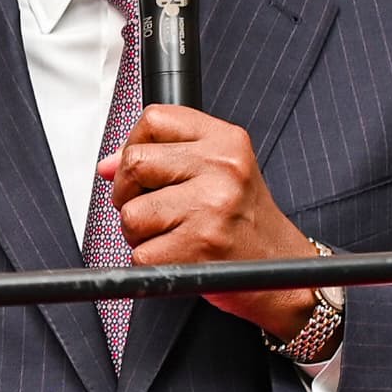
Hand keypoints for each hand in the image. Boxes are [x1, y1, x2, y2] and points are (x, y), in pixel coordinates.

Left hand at [113, 103, 320, 334]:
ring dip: (139, 234)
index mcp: (226, 141)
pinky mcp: (199, 245)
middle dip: (127, 193)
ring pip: (132, 213)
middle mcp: (221, 168)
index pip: (154, 119)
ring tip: (170, 235)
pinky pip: (142, 254)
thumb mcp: (218, 174)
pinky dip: (151, 263)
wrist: (285, 272)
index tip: (141, 170)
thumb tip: (107, 165)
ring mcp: (210, 206)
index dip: (133, 145)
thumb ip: (165, 159)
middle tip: (149, 208)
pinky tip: (178, 256)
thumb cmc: (246, 224)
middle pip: (135, 163)